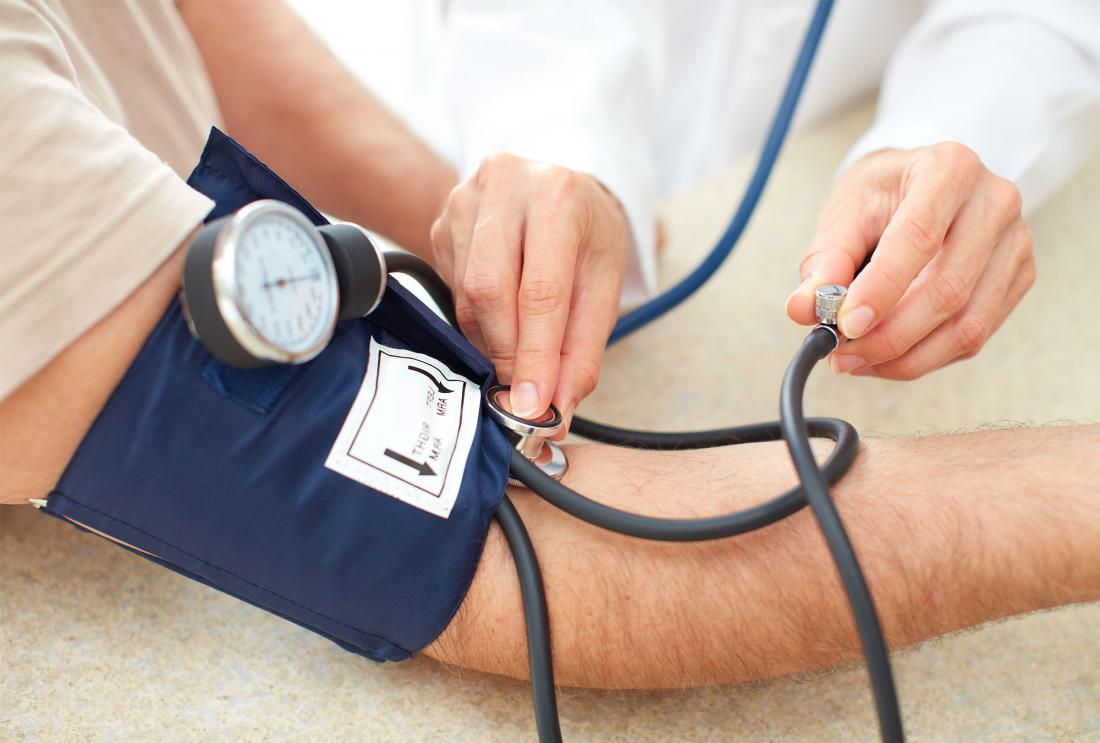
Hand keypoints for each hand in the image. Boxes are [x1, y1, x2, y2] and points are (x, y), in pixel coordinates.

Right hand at [430, 153, 627, 426]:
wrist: (559, 190)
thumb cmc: (586, 236)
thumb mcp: (604, 286)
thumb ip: (582, 351)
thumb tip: (555, 408)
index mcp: (558, 197)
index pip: (541, 291)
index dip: (534, 355)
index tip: (532, 404)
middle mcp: (505, 186)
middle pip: (489, 291)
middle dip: (506, 352)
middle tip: (520, 390)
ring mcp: (464, 201)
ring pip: (465, 295)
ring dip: (490, 340)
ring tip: (518, 349)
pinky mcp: (440, 222)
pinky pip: (451, 290)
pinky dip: (476, 319)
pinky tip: (500, 313)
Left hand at [786, 143, 1034, 379]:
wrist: (920, 186)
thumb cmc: (882, 196)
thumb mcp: (845, 213)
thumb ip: (824, 262)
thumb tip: (802, 309)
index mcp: (949, 169)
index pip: (919, 237)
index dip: (881, 289)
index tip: (845, 325)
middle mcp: (994, 202)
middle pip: (949, 289)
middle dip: (889, 335)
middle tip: (842, 354)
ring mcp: (1015, 242)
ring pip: (967, 324)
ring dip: (906, 357)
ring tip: (857, 361)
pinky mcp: (1018, 278)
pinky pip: (975, 337)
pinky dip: (926, 358)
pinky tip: (887, 357)